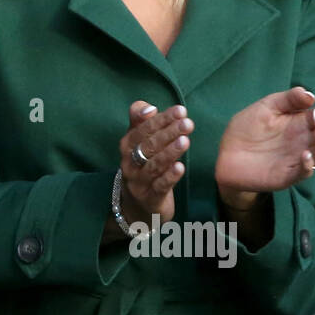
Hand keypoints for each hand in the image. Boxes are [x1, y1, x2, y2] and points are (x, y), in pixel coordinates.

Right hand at [116, 101, 194, 227]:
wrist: (135, 206)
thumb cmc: (142, 166)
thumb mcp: (138, 142)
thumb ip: (141, 121)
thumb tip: (149, 107)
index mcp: (127, 145)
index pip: (143, 128)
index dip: (161, 119)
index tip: (181, 110)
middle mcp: (129, 162)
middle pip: (148, 145)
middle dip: (169, 132)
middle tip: (188, 123)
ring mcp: (138, 181)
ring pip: (154, 165)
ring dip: (170, 152)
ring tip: (185, 141)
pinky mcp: (149, 198)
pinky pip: (159, 186)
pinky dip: (169, 176)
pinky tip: (180, 167)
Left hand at [215, 87, 314, 210]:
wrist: (227, 154)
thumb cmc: (248, 128)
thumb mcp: (266, 107)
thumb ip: (287, 99)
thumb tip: (310, 94)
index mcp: (300, 122)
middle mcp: (304, 140)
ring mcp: (298, 158)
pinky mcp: (288, 175)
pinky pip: (305, 172)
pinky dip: (309, 164)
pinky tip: (305, 154)